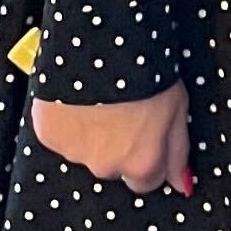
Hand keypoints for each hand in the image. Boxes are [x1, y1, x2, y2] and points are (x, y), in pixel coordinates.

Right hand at [31, 82, 190, 193]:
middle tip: (121, 112)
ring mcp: (75, 153)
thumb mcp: (178, 110)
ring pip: (85, 152)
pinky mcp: (49, 135)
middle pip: (113, 167)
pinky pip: (60, 136)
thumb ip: (177, 152)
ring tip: (98, 101)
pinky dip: (67, 122)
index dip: (146, 157)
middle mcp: (107, 166)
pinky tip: (76, 99)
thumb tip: (181, 184)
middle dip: (116, 147)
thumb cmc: (147, 73)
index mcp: (142, 164)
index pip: (145, 182)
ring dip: (91, 134)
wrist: (104, 46)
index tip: (144, 137)